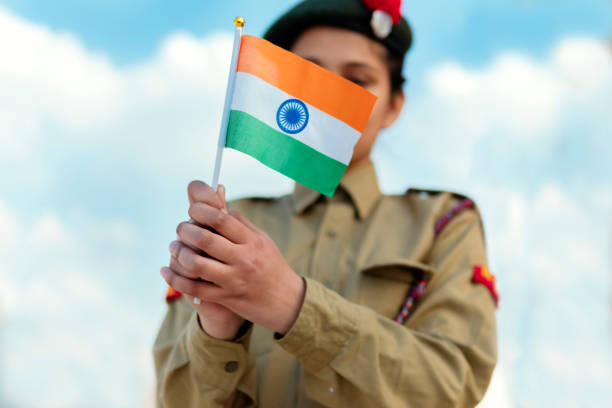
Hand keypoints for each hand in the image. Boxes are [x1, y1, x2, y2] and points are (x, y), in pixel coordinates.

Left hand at [160, 197, 305, 334]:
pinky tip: (166, 270)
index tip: (192, 209)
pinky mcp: (226, 298)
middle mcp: (243, 259)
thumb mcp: (263, 242)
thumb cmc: (273, 267)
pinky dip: (176, 279)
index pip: (222, 220)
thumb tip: (220, 209)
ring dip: (179, 253)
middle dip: (186, 230)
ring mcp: (234, 280)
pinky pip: (195, 289)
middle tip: (180, 227)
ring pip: (197, 264)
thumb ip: (242, 225)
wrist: (287, 302)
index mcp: (252, 242)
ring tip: (174, 247)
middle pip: (206, 239)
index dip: (201, 211)